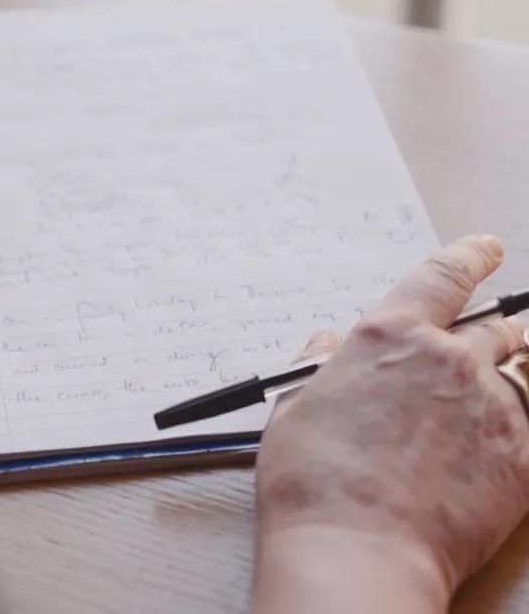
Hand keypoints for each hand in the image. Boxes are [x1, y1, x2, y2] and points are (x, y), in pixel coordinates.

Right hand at [253, 235, 528, 613]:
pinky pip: (528, 423)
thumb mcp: (295, 407)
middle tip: (481, 342)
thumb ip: (318, 366)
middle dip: (491, 328)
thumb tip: (325, 344)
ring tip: (483, 397)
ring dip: (505, 375)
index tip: (484, 248)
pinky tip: (484, 448)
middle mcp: (447, 359)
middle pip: (492, 326)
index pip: (444, 275)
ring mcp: (491, 408)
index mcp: (389, 335)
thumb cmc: (314, 480)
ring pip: (518, 372)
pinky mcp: (519, 459)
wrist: (357, 552)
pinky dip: (512, 425)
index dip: (470, 255)